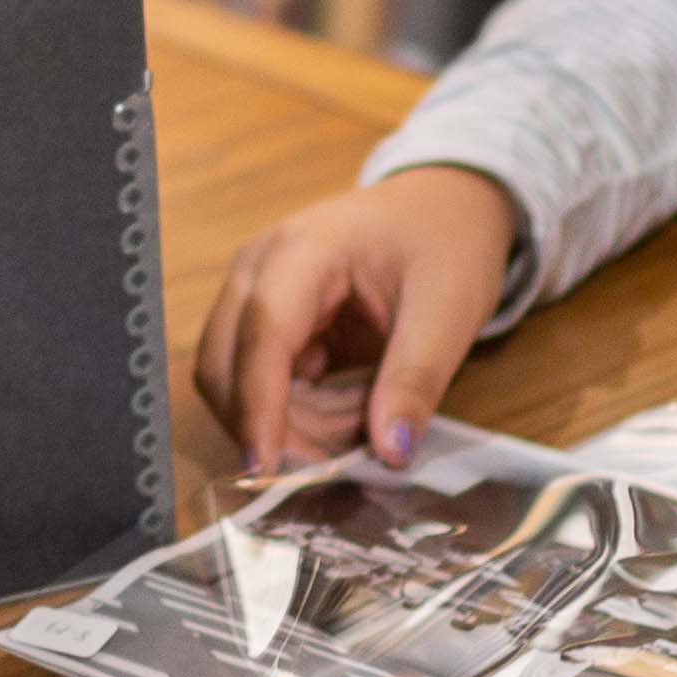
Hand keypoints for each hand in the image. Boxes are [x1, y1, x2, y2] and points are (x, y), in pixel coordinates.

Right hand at [190, 167, 521, 479]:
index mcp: (302, 250)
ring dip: (289, 421)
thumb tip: (389, 452)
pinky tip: (350, 404)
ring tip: (362, 415)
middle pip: (226, 367)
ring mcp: (252, 294)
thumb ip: (415, 380)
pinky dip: (297, 412)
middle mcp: (257, 268)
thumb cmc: (447, 242)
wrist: (445, 206)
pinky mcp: (263, 321)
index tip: (269, 470)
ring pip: (236, 384)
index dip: (259, 407)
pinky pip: (259, 385)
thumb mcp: (450, 310)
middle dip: (273, 425)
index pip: (262, 335)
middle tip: (345, 456)